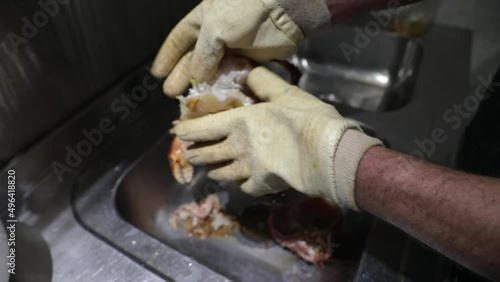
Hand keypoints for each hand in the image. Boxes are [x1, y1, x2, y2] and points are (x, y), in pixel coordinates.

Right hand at [150, 0, 306, 96]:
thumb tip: (197, 77)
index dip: (168, 55)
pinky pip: (233, 76)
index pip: (180, 38)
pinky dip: (224, 87)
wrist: (283, 11)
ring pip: (214, 69)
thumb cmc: (244, 11)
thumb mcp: (214, 29)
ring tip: (190, 101)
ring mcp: (234, 47)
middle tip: (172, 93)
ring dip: (202, 85)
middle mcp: (216, 33)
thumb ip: (202, 54)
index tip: (158, 73)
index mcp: (204, 18)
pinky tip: (214, 99)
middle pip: (195, 57)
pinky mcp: (250, 60)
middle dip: (183, 75)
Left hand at [172, 67, 381, 209]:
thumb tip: (247, 73)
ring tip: (209, 171)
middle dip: (196, 154)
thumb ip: (263, 83)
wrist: (325, 153)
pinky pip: (244, 187)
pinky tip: (242, 184)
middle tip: (189, 155)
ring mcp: (248, 169)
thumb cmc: (306, 118)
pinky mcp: (262, 186)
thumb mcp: (285, 93)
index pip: (204, 127)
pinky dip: (241, 185)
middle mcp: (237, 147)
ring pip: (222, 173)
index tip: (178, 132)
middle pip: (208, 154)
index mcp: (239, 122)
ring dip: (213, 171)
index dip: (188, 130)